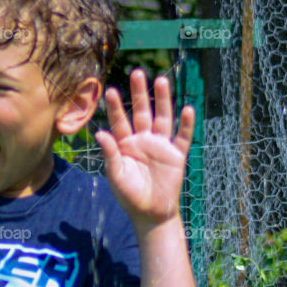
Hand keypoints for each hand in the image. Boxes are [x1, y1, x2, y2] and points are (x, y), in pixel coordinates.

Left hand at [96, 70, 194, 228]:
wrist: (151, 214)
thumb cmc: (129, 196)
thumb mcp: (116, 176)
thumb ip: (110, 154)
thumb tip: (99, 132)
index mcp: (126, 145)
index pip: (120, 121)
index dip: (115, 106)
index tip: (109, 90)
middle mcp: (143, 140)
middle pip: (142, 112)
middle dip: (139, 93)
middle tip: (137, 72)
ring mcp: (161, 146)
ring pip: (162, 118)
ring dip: (162, 100)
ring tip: (161, 80)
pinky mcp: (177, 155)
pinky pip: (183, 136)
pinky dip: (186, 124)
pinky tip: (187, 109)